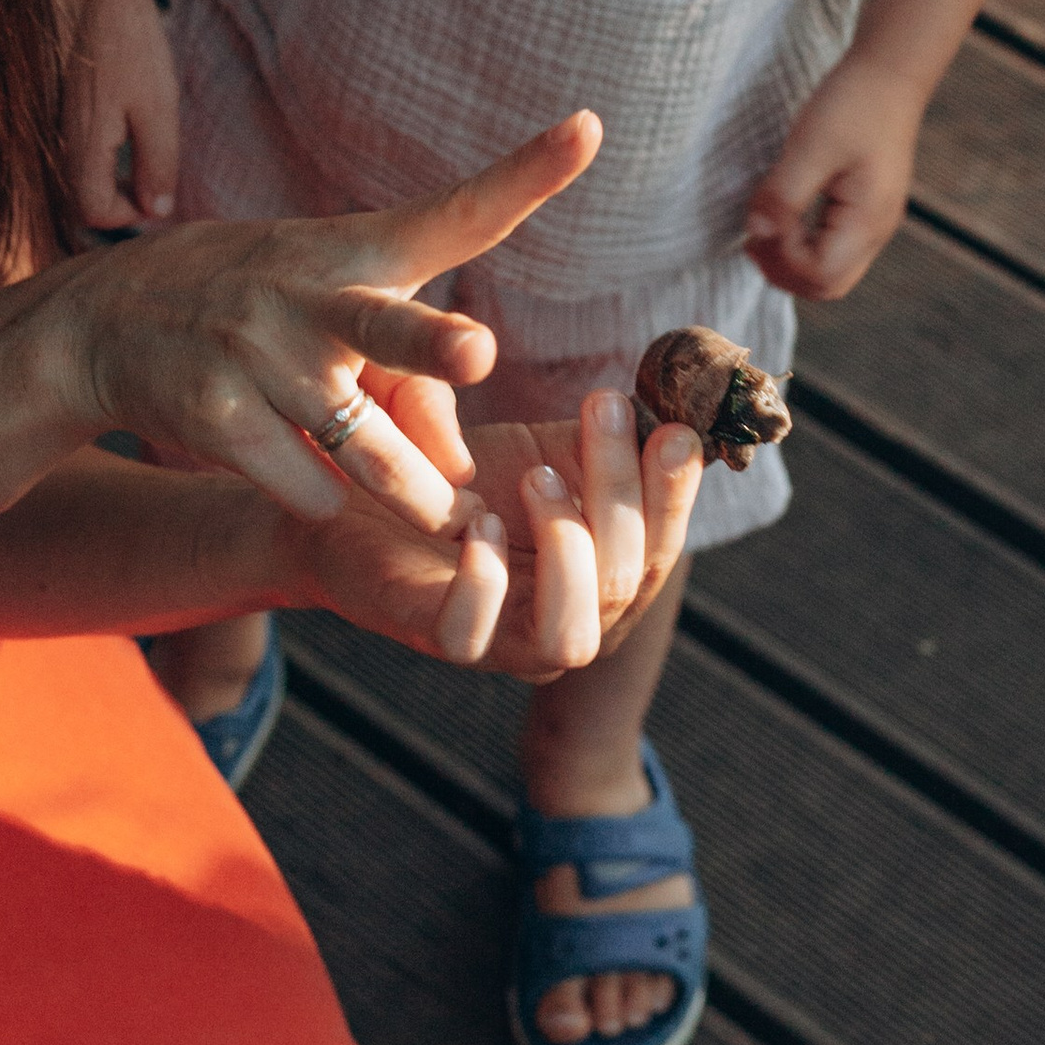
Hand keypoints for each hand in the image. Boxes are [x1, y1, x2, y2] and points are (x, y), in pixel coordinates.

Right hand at [56, 112, 603, 531]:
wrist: (104, 320)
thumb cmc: (258, 312)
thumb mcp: (330, 312)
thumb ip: (409, 383)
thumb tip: (461, 477)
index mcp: (357, 251)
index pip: (454, 212)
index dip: (524, 173)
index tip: (589, 128)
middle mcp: (310, 294)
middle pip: (388, 326)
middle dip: (433, 342)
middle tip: (478, 352)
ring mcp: (257, 353)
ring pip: (363, 445)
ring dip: (415, 493)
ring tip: (451, 522)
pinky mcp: (214, 412)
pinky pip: (305, 483)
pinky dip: (327, 498)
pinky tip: (321, 489)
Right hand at [70, 0, 180, 230]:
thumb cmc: (136, 47)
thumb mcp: (159, 110)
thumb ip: (158, 164)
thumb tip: (158, 213)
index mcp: (85, 143)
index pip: (93, 211)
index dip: (129, 215)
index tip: (158, 193)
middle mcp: (65, 139)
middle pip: (83, 202)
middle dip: (122, 202)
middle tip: (157, 182)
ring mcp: (63, 125)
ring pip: (81, 179)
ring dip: (115, 182)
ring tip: (149, 160)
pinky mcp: (67, 112)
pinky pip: (81, 155)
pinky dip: (107, 161)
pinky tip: (133, 135)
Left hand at [295, 383, 703, 676]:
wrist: (357, 494)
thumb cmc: (466, 480)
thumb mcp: (549, 447)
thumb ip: (614, 438)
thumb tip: (686, 403)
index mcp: (600, 581)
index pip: (662, 553)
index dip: (674, 495)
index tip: (672, 428)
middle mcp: (563, 623)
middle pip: (624, 583)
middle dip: (618, 490)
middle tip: (600, 406)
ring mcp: (498, 641)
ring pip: (569, 636)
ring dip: (566, 550)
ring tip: (537, 477)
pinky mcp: (426, 632)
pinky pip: (468, 636)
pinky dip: (483, 581)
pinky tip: (477, 524)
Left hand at [743, 55, 923, 300]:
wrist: (889, 73)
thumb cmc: (853, 104)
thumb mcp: (809, 148)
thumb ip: (782, 196)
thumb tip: (756, 233)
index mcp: (868, 220)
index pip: (821, 276)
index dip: (783, 260)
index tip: (761, 224)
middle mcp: (876, 231)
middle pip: (828, 285)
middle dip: (784, 272)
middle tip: (753, 239)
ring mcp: (873, 222)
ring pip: (829, 271)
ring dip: (791, 261)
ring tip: (762, 229)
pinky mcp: (865, 209)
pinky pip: (832, 247)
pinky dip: (802, 245)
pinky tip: (782, 217)